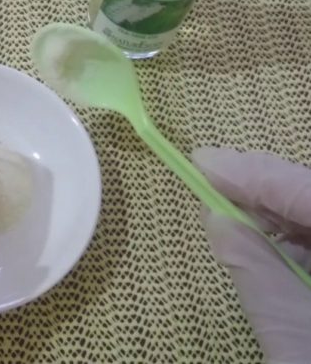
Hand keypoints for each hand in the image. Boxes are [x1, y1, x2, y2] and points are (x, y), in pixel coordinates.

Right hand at [194, 148, 310, 363]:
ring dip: (287, 213)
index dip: (262, 175)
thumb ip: (259, 278)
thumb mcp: (298, 348)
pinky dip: (307, 242)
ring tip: (233, 207)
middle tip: (214, 175)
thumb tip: (219, 223)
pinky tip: (273, 242)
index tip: (206, 161)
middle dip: (272, 187)